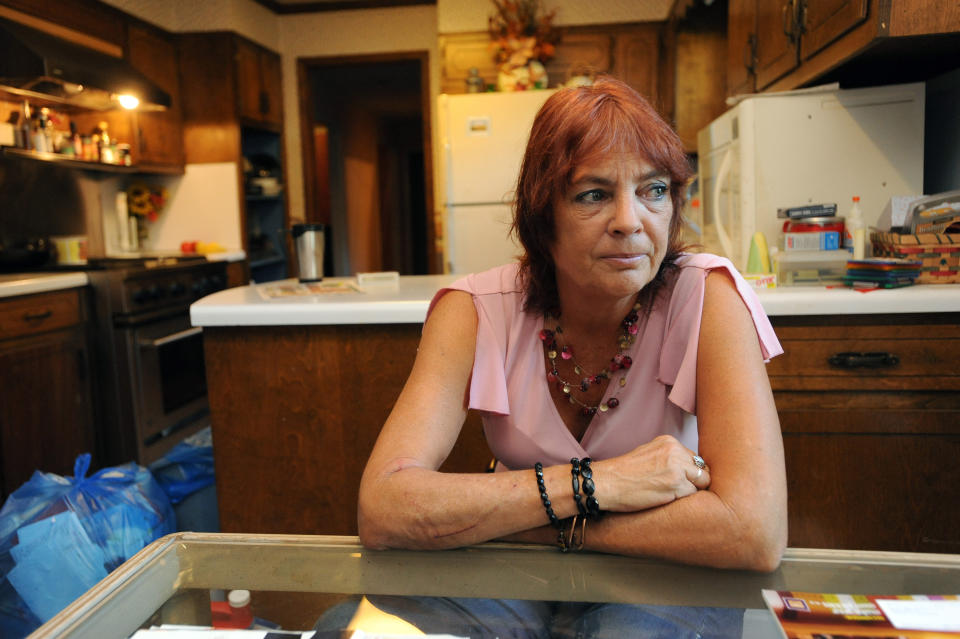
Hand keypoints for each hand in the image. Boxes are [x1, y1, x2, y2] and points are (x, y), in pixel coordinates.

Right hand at [592, 435, 710, 512]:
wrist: (607, 483)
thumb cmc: (623, 473)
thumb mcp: (647, 453)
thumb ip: (668, 457)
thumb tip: (688, 469)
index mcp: (668, 442)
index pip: (693, 458)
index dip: (689, 472)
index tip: (681, 480)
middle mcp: (675, 452)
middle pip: (702, 469)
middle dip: (695, 481)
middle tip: (680, 491)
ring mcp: (677, 468)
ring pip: (701, 483)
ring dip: (690, 491)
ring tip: (671, 495)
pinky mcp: (676, 486)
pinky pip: (692, 495)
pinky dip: (683, 500)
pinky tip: (666, 500)